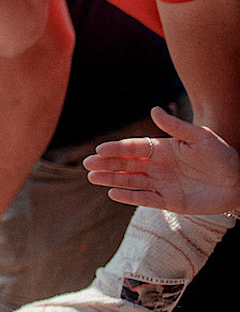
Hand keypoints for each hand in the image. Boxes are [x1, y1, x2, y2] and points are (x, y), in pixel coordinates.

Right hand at [84, 105, 239, 214]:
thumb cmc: (224, 156)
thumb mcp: (201, 136)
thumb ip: (176, 126)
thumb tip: (153, 109)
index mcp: (164, 149)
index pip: (135, 148)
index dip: (117, 149)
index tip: (100, 149)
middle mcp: (160, 167)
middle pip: (127, 165)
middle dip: (107, 164)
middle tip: (87, 164)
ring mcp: (164, 184)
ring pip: (131, 181)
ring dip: (112, 179)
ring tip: (92, 178)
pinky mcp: (171, 202)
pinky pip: (146, 199)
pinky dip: (129, 197)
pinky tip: (113, 193)